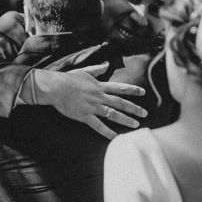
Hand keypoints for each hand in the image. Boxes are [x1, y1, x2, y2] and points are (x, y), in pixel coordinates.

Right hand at [33, 62, 147, 139]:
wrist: (55, 87)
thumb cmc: (68, 78)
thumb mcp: (84, 71)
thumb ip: (97, 69)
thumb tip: (106, 64)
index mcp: (100, 86)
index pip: (120, 88)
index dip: (133, 90)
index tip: (143, 92)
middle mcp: (99, 97)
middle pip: (120, 103)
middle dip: (134, 108)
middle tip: (145, 113)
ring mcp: (93, 107)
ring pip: (113, 115)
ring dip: (126, 120)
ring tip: (136, 125)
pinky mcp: (85, 116)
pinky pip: (98, 126)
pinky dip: (108, 132)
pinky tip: (115, 137)